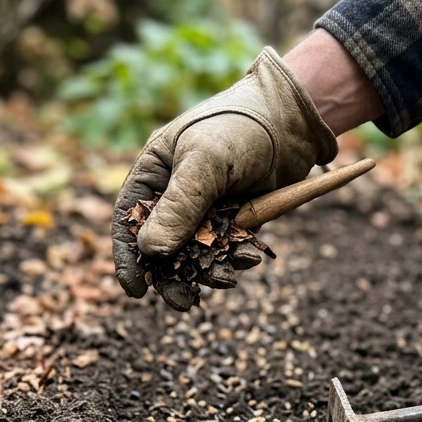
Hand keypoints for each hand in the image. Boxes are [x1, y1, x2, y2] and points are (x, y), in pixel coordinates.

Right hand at [111, 47, 338, 302]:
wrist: (293, 119)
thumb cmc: (239, 127)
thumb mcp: (205, 163)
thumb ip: (179, 207)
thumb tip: (150, 252)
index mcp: (154, 173)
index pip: (129, 220)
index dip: (128, 257)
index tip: (136, 289)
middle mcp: (175, 193)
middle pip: (163, 246)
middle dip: (173, 276)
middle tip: (183, 302)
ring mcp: (206, 208)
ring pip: (197, 253)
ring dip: (209, 271)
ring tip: (227, 280)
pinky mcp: (236, 218)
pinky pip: (229, 248)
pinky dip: (237, 256)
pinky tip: (251, 257)